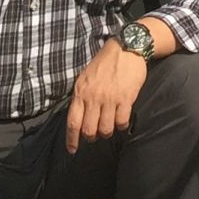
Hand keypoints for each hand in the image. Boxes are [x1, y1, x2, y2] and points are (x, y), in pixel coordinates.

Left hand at [66, 35, 149, 153]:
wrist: (126, 48)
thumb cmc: (104, 63)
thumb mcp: (85, 77)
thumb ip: (81, 96)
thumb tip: (78, 116)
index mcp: (80, 92)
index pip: (72, 122)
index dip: (72, 140)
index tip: (73, 150)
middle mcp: (93, 97)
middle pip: (89, 130)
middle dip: (92, 137)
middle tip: (95, 135)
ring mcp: (110, 99)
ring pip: (105, 129)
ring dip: (107, 132)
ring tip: (110, 126)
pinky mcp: (126, 98)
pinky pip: (122, 122)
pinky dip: (121, 126)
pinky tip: (122, 121)